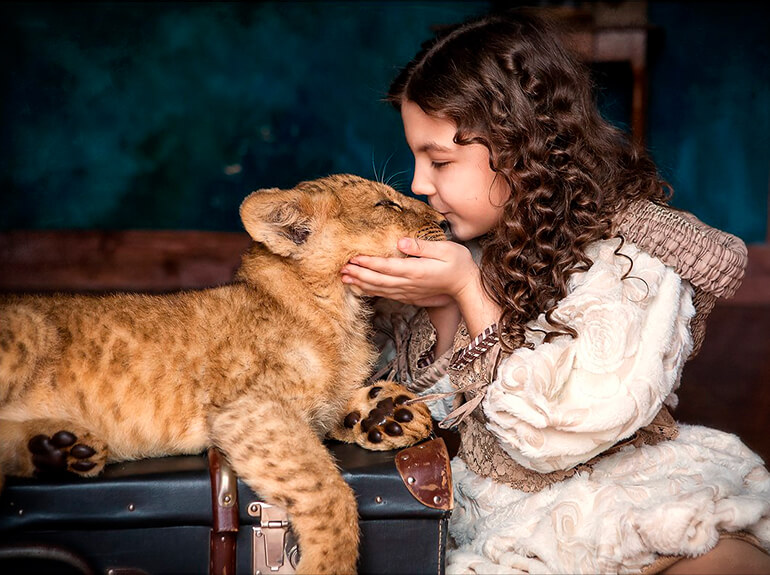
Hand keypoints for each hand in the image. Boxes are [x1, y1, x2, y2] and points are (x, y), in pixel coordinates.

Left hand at [340, 237, 478, 307]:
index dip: (369, 262)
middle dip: (358, 274)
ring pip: (379, 289)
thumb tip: (402, 242)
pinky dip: (370, 292)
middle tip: (341, 268)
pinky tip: (361, 288)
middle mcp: (409, 283)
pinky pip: (385, 295)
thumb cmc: (458, 264)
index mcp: (416, 270)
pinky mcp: (408, 296)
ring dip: (360, 284)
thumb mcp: (446, 249)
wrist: (466, 287)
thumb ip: (422, 247)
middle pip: (378, 280)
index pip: (387, 266)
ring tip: (344, 278)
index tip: (353, 257)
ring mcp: (407, 292)